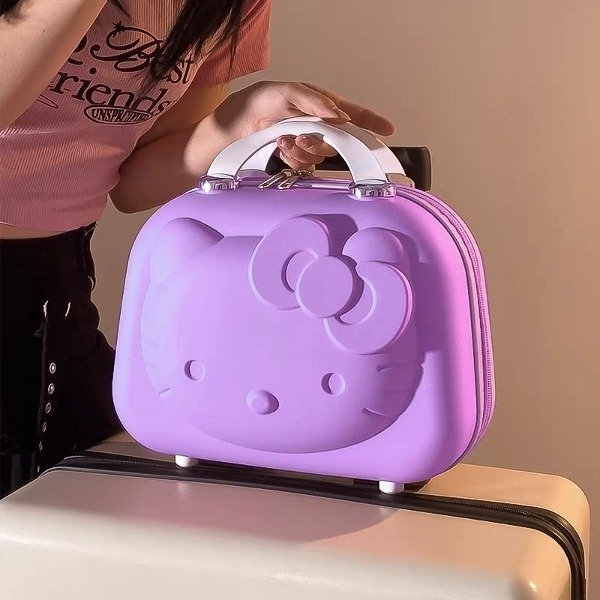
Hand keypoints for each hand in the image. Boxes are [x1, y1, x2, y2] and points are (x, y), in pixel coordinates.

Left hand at [212, 81, 394, 170]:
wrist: (232, 130)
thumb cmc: (256, 103)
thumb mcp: (285, 93)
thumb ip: (313, 101)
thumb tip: (339, 115)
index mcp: (319, 105)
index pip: (352, 114)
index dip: (371, 122)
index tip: (387, 130)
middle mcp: (316, 125)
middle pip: (335, 141)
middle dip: (317, 141)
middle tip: (297, 135)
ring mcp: (306, 143)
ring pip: (319, 156)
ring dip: (300, 150)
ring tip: (282, 138)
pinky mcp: (295, 159)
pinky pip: (305, 166)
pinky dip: (292, 158)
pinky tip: (279, 147)